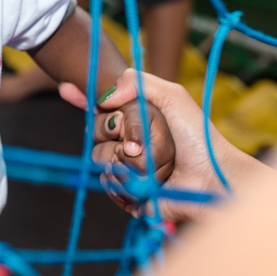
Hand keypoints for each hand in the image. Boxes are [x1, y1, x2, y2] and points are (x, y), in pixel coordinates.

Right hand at [66, 69, 265, 221]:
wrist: (211, 178)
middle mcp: (127, 143)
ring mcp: (125, 169)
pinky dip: (125, 179)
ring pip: (98, 158)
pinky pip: (107, 182)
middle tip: (138, 138)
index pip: (100, 107)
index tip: (66, 89)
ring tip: (150, 163)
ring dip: (124, 159)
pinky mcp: (126, 193)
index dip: (80, 97)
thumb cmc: (199, 138)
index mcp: (136, 120)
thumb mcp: (173, 96)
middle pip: (94, 131)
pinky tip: (144, 181)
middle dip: (114, 130)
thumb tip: (104, 98)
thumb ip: (136, 82)